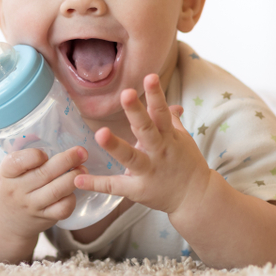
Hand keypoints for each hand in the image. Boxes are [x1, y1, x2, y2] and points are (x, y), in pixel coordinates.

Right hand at [0, 146, 87, 239]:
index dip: (35, 155)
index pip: (18, 161)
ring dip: (74, 177)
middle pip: (45, 174)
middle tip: (81, 151)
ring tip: (83, 169)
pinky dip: (72, 198)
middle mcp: (17, 190)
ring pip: (57, 191)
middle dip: (67, 160)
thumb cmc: (9, 189)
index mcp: (5, 174)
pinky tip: (74, 190)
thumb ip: (24, 158)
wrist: (0, 225)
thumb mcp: (7, 172)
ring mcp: (31, 206)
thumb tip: (52, 134)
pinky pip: (63, 208)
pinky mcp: (44, 219)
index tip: (45, 153)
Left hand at [74, 74, 211, 216]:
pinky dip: (96, 183)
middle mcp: (159, 151)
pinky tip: (78, 178)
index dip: (156, 95)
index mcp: (169, 137)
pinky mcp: (138, 190)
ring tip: (99, 133)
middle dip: (136, 112)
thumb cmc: (187, 164)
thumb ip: (172, 121)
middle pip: (147, 129)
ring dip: (115, 145)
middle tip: (126, 93)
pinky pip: (115, 186)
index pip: (162, 112)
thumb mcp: (183, 140)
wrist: (196, 197)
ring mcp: (148, 171)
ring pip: (131, 157)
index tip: (149, 77)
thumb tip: (171, 103)